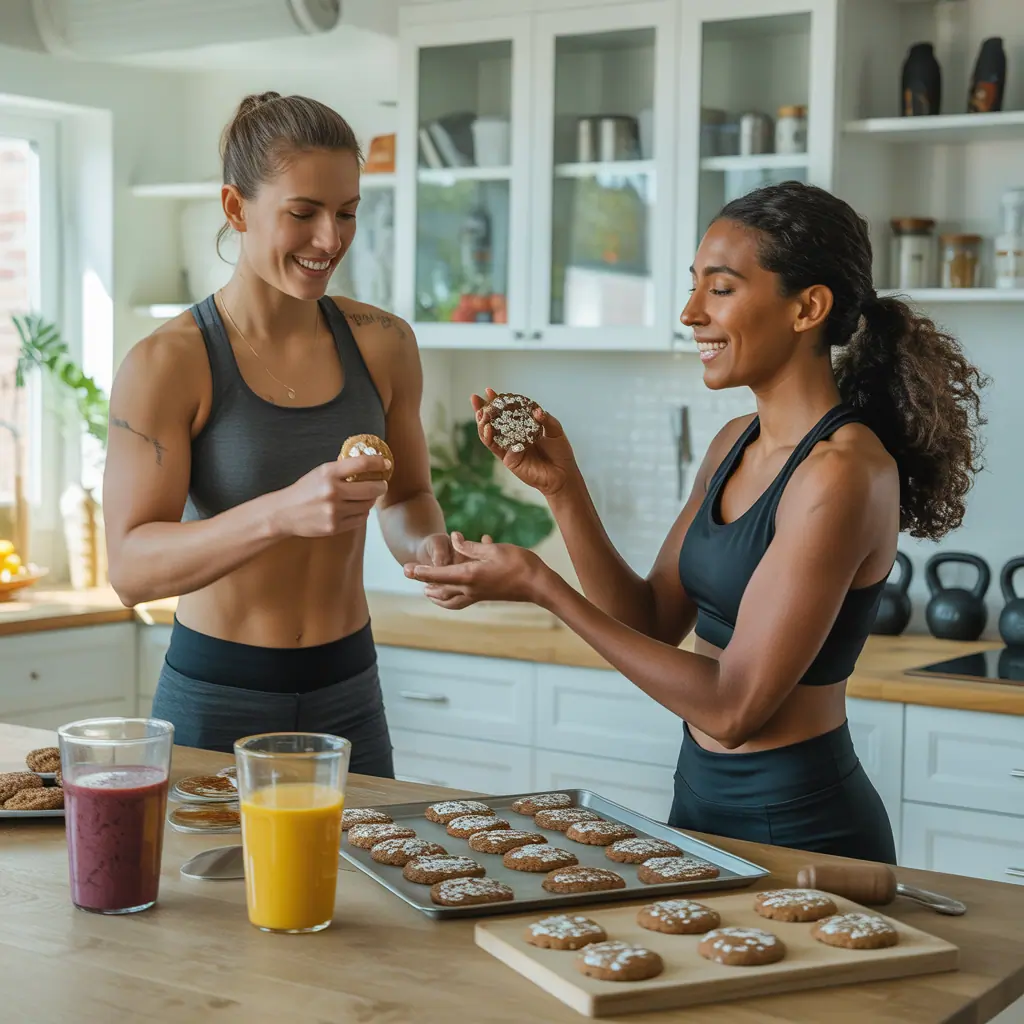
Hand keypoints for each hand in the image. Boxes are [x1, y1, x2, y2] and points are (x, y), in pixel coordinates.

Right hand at [270, 457, 388, 537]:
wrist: (284, 513)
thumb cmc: (304, 490)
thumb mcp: (319, 473)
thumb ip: (341, 469)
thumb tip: (369, 464)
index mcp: (328, 473)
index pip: (361, 464)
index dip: (378, 462)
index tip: (386, 463)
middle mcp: (332, 492)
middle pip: (371, 488)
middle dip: (381, 486)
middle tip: (382, 484)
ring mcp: (334, 511)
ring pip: (367, 505)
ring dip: (370, 500)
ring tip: (366, 497)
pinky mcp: (335, 526)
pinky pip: (360, 519)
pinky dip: (362, 513)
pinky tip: (356, 508)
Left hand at [403, 533, 546, 608]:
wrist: (538, 585)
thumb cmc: (519, 564)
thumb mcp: (493, 549)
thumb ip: (470, 546)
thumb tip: (453, 538)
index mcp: (469, 576)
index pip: (438, 574)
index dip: (421, 571)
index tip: (406, 569)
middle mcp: (470, 589)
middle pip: (439, 589)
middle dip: (424, 582)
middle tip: (411, 574)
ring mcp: (478, 595)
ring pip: (450, 599)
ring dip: (436, 594)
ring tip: (428, 589)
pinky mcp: (486, 596)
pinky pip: (463, 599)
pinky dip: (453, 596)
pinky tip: (456, 586)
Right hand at [472, 388, 576, 497]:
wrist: (563, 474)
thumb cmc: (560, 453)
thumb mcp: (555, 430)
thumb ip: (545, 419)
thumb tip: (535, 410)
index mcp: (522, 428)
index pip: (506, 412)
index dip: (497, 402)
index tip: (489, 390)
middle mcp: (513, 437)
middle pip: (493, 422)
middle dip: (482, 410)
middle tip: (475, 398)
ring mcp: (509, 448)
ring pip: (489, 435)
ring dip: (482, 423)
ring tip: (480, 412)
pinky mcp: (508, 460)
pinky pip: (495, 448)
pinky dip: (489, 438)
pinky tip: (488, 427)